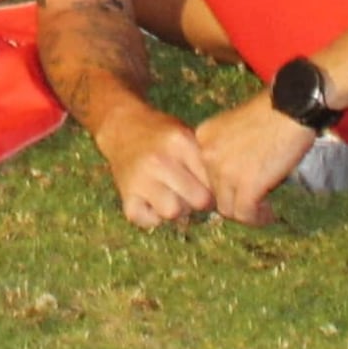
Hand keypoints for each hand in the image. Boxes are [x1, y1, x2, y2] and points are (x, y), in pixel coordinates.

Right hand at [96, 103, 220, 228]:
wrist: (123, 127)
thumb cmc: (163, 135)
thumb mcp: (186, 135)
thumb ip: (205, 160)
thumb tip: (224, 195)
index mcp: (179, 142)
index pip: (212, 180)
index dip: (216, 186)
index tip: (209, 184)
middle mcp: (159, 160)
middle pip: (198, 200)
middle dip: (199, 200)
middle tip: (192, 192)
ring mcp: (140, 179)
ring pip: (173, 212)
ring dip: (177, 209)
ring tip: (173, 195)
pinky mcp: (126, 195)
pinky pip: (149, 221)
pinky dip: (153, 217)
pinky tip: (153, 200)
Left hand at [196, 92, 315, 223]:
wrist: (292, 106)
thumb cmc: (272, 111)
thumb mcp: (236, 125)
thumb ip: (227, 149)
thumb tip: (234, 178)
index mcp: (203, 137)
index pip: (203, 174)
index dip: (221, 186)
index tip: (238, 191)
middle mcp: (207, 154)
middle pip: (214, 192)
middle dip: (233, 200)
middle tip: (253, 204)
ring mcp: (225, 171)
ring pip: (227, 208)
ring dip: (246, 213)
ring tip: (263, 211)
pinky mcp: (246, 185)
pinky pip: (246, 214)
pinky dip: (258, 219)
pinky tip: (269, 214)